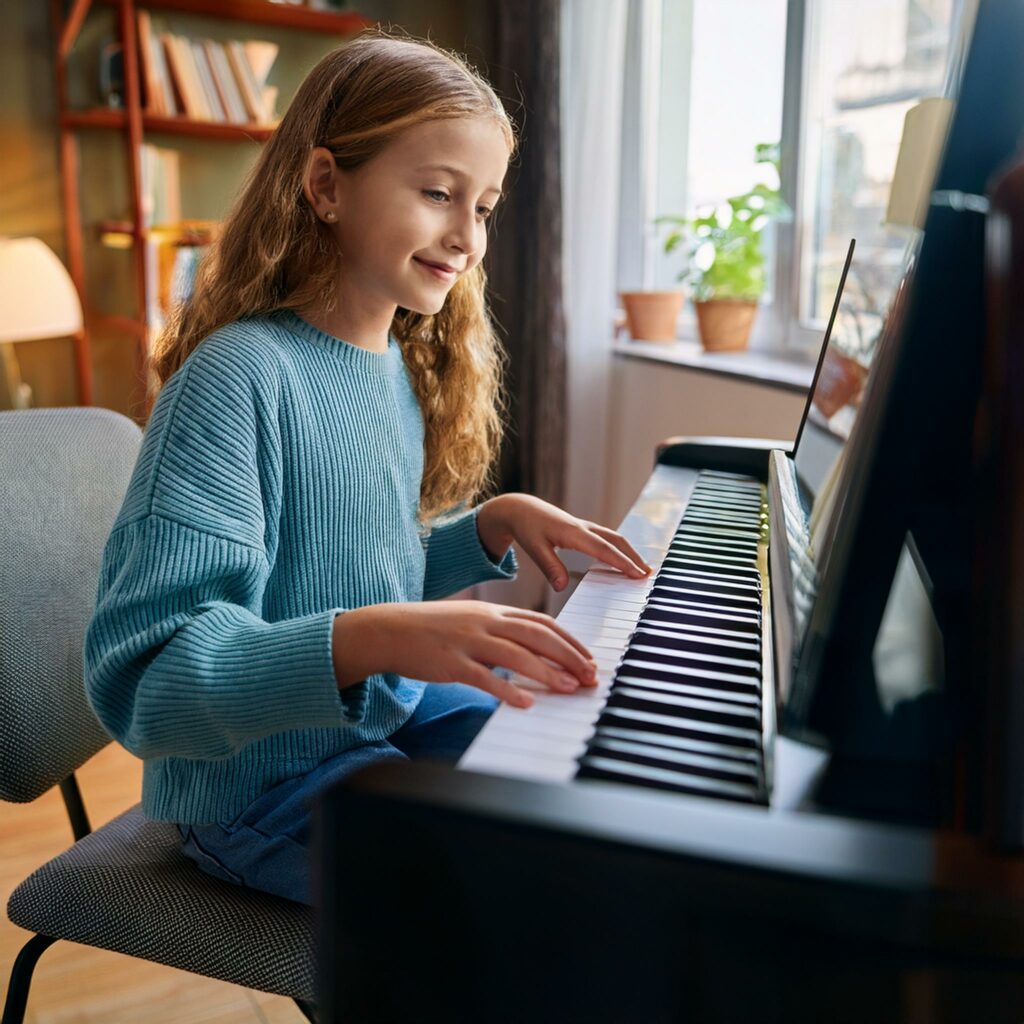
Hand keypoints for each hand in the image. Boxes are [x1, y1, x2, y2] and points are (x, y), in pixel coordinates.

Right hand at [332, 601, 598, 707]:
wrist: (388, 630)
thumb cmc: (431, 630)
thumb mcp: (470, 623)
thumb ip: (500, 633)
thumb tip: (531, 651)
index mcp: (492, 612)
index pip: (541, 622)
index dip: (569, 640)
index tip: (588, 658)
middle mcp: (485, 622)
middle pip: (537, 635)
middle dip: (568, 655)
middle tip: (590, 676)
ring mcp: (468, 642)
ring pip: (516, 654)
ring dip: (547, 672)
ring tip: (569, 687)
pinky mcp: (451, 663)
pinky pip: (484, 677)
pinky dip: (507, 689)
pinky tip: (526, 703)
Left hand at [477, 494, 653, 591]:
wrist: (521, 509)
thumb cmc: (527, 528)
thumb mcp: (534, 549)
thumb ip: (550, 567)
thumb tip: (562, 587)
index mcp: (574, 533)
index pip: (604, 550)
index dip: (622, 562)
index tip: (637, 574)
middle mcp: (584, 528)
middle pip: (616, 541)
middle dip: (634, 557)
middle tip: (648, 575)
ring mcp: (585, 527)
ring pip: (614, 538)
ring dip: (630, 552)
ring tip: (643, 569)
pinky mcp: (583, 529)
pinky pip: (607, 538)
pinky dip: (620, 548)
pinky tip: (623, 560)